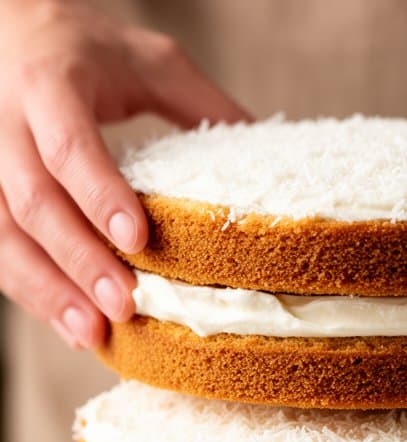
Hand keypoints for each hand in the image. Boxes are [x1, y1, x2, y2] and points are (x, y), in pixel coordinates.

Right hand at [0, 0, 249, 349]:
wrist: (9, 27)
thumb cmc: (89, 51)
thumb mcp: (151, 62)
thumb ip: (203, 105)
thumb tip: (269, 156)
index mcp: (51, 84)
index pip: (69, 146)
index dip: (100, 195)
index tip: (139, 240)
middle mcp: (7, 123)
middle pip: (34, 201)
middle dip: (79, 259)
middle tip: (123, 305)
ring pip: (6, 235)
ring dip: (49, 291)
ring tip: (93, 334)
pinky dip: (35, 295)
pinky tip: (73, 329)